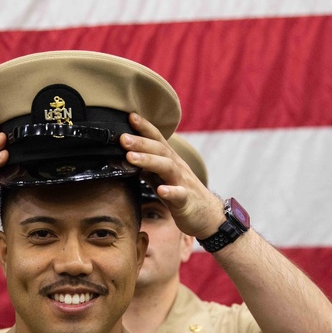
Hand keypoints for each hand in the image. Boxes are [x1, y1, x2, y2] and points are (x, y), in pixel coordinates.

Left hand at [120, 114, 222, 238]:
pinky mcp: (187, 201)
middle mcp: (178, 168)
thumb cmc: (183, 196)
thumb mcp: (163, 179)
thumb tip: (127, 159)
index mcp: (171, 161)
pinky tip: (161, 190)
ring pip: (168, 167)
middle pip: (160, 150)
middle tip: (122, 138)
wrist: (208, 216)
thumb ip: (148, 169)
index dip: (145, 128)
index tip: (130, 116)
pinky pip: (179, 195)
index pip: (157, 140)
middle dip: (141, 142)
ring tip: (130, 158)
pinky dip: (170, 191)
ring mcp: (183, 183)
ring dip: (149, 161)